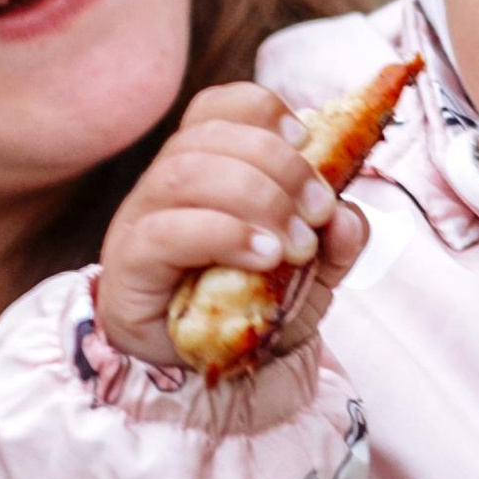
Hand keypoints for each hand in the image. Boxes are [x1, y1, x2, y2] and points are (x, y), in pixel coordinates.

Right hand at [95, 81, 366, 364]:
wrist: (206, 372)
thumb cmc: (250, 307)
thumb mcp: (311, 271)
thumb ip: (336, 241)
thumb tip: (348, 217)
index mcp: (205, 165)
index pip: (215, 106)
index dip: (260, 109)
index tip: (306, 138)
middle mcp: (165, 183)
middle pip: (208, 137)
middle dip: (277, 165)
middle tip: (318, 210)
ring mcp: (140, 219)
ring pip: (185, 174)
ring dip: (255, 198)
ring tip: (295, 244)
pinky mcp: (129, 263)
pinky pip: (167, 231)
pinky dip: (224, 234)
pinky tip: (263, 256)